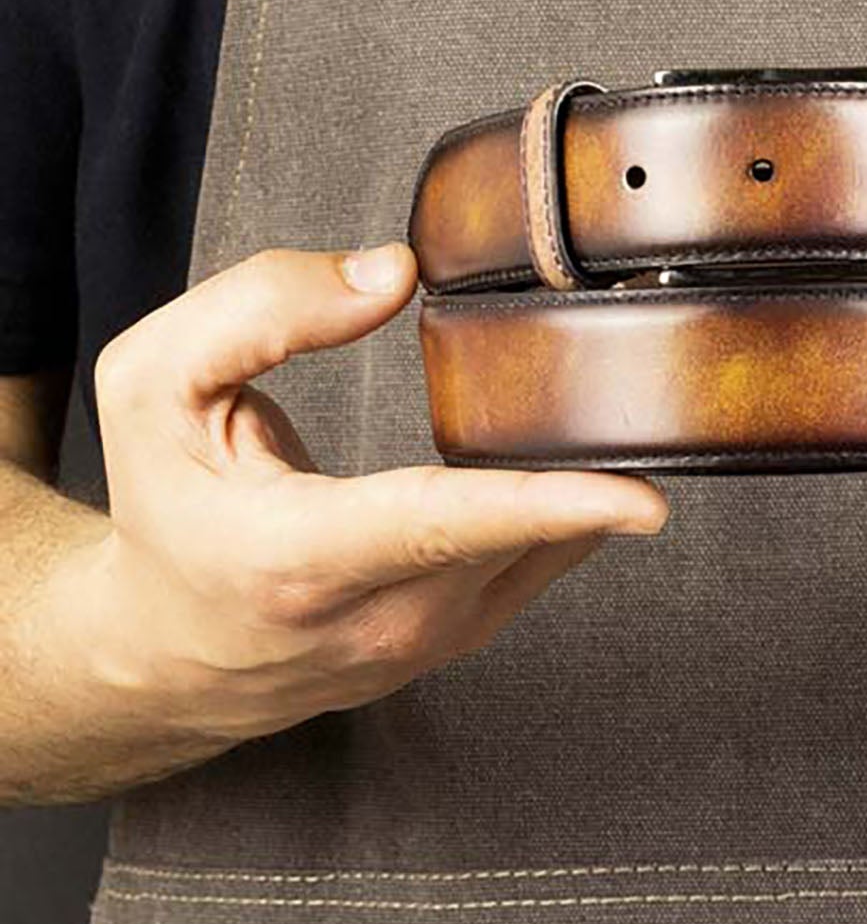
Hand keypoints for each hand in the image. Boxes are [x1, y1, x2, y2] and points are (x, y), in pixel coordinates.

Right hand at [50, 244, 667, 746]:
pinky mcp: (456, 640)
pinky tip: (583, 455)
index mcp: (296, 558)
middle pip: (519, 535)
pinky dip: (574, 511)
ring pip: (546, 556)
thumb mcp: (155, 384)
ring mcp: (425, 644)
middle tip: (654, 381)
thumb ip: (261, 308)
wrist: (156, 649)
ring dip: (593, 486)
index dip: (547, 506)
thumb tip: (390, 274)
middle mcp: (375, 620)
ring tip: (620, 406)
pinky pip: (543, 566)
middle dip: (598, 463)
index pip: (441, 529)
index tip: (642, 500)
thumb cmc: (164, 509)